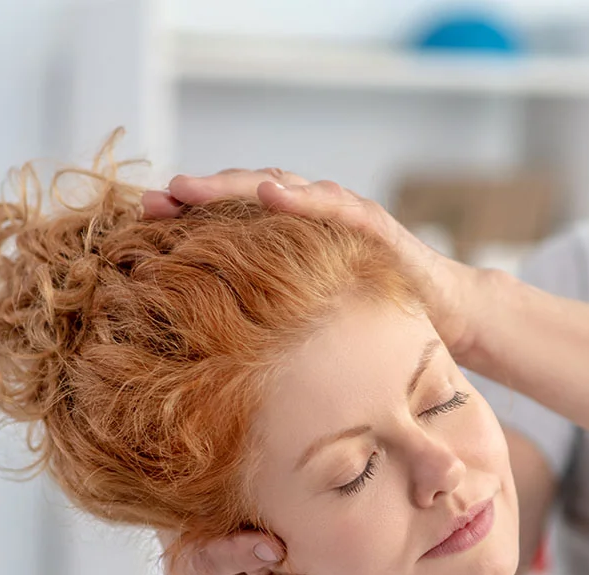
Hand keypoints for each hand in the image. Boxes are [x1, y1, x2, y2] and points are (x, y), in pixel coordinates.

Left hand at [140, 169, 485, 358]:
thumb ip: (272, 333)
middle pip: (242, 197)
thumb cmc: (375, 326)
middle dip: (195, 197)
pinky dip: (302, 197)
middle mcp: (310, 220)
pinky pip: (334, 204)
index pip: (229, 224)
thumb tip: (212, 373)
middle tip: (150, 203)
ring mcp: (341, 215)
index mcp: (289, 245)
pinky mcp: (373, 224)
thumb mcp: (312, 332)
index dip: (186, 223)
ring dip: (233, 187)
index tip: (138, 230)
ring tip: (189, 188)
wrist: (449, 316)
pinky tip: (272, 194)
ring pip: (279, 188)